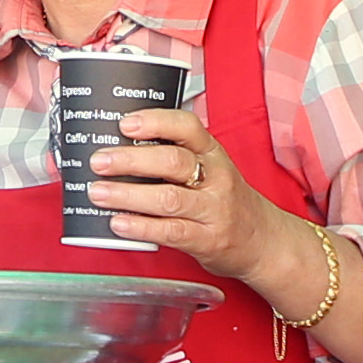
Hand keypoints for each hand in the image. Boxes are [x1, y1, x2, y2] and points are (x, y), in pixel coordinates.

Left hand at [94, 105, 294, 286]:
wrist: (263, 240)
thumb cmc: (227, 201)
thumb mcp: (210, 169)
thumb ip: (175, 157)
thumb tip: (120, 148)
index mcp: (212, 153)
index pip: (187, 127)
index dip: (155, 122)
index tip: (126, 123)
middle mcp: (215, 178)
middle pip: (172, 161)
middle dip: (131, 159)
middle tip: (100, 160)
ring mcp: (213, 210)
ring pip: (168, 198)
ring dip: (128, 195)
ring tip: (99, 193)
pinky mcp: (207, 239)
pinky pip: (171, 231)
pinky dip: (141, 227)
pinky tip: (119, 223)